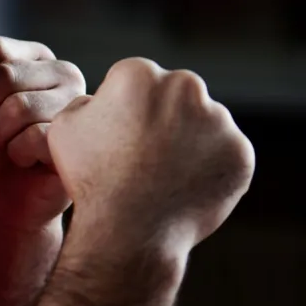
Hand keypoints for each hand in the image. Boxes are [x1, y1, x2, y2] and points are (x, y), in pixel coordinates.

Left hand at [0, 37, 86, 230]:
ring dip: (1, 136)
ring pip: (20, 106)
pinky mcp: (81, 134)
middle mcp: (63, 72)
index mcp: (34, 57)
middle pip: (5, 74)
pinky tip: (30, 161)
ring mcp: (77, 103)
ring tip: (12, 146)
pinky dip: (18, 154)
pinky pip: (35, 137)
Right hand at [48, 58, 254, 256]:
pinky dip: (213, 169)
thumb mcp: (65, 128)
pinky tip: (188, 188)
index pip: (140, 84)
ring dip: (192, 143)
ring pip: (206, 125)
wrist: (129, 232)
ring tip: (167, 177)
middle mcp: (185, 86)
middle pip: (178, 98)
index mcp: (142, 73)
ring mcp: (219, 119)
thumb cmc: (92, 180)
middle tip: (148, 159)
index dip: (129, 113)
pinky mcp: (240, 151)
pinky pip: (227, 155)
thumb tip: (100, 101)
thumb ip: (86, 103)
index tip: (123, 141)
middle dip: (167, 120)